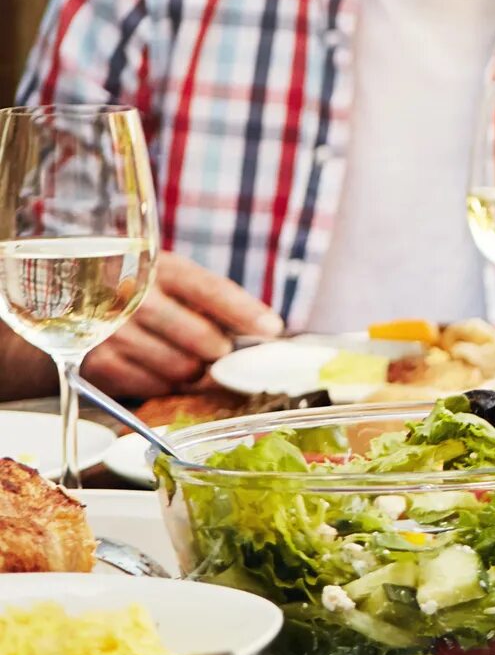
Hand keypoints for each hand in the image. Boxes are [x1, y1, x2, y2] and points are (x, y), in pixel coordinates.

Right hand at [79, 253, 282, 399]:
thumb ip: (208, 299)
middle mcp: (131, 295)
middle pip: (203, 341)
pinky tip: (158, 369)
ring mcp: (111, 332)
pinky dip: (166, 385)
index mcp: (157, 266)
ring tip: (187, 360)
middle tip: (220, 354)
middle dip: (220, 353)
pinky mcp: (96, 364)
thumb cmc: (134, 293)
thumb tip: (264, 332)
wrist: (62, 307)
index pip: (210, 290)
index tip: (273, 329)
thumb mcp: (166, 279)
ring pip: (183, 370)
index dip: (246, 312)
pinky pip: (154, 388)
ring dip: (195, 373)